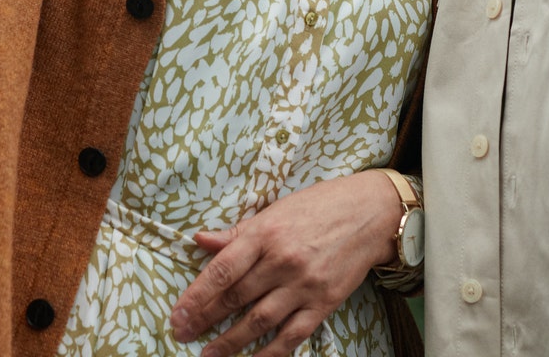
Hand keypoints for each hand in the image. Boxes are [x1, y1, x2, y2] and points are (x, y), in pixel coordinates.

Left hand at [170, 171, 402, 356]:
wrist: (370, 214)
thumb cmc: (319, 207)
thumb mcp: (274, 211)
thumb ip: (237, 233)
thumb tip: (200, 241)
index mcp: (265, 234)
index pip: (222, 270)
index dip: (197, 295)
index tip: (178, 313)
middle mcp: (282, 261)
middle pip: (236, 297)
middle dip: (206, 318)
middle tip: (182, 333)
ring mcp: (304, 285)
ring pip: (260, 320)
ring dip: (231, 341)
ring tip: (209, 354)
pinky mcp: (324, 302)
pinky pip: (293, 334)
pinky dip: (272, 351)